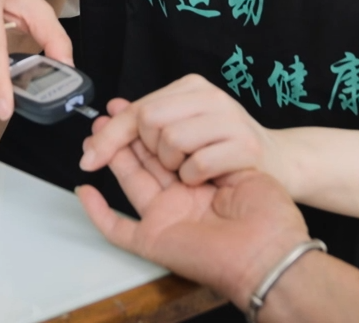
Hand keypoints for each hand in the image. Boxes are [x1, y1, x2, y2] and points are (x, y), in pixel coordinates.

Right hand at [77, 139, 311, 306]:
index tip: (129, 107)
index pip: (164, 147)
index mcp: (199, 181)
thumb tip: (183, 129)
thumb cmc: (269, 212)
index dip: (144, 126)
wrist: (273, 250)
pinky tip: (85, 191)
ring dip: (112, 155)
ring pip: (129, 180)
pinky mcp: (154, 239)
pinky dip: (98, 212)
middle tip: (114, 116)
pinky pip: (118, 229)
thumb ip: (209, 147)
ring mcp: (164, 218)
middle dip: (126, 134)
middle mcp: (179, 197)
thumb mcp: (240, 162)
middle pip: (142, 159)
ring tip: (101, 133)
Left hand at [79, 75, 284, 187]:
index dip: (109, 136)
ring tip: (194, 170)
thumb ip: (149, 119)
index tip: (88, 158)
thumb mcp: (186, 127)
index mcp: (190, 88)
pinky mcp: (245, 146)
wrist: (281, 165)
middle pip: (148, 121)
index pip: (137, 109)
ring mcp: (229, 119)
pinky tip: (209, 178)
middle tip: (173, 164)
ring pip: (170, 141)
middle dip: (150, 152)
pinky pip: (198, 164)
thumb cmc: (226, 150)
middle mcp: (209, 97)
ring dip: (175, 167)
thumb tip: (111, 111)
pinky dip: (196, 177)